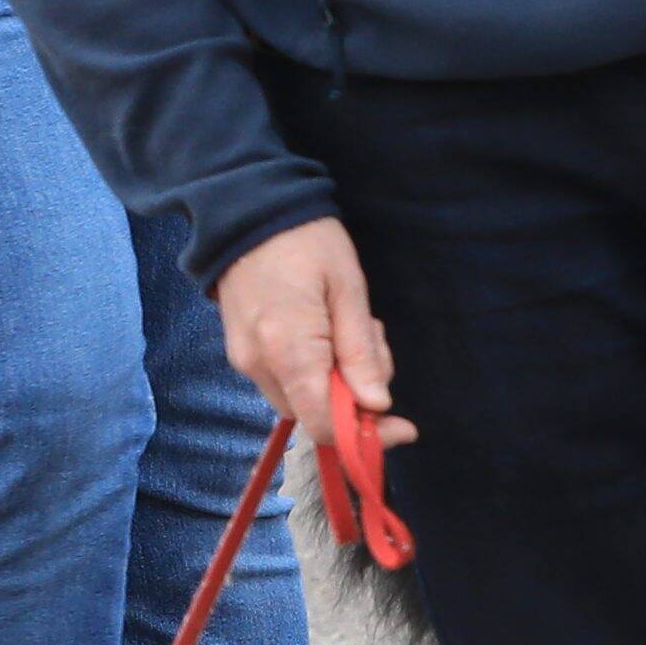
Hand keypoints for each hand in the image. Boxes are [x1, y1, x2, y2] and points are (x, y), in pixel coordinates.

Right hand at [213, 217, 406, 455]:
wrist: (247, 209)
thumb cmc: (307, 241)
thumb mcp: (348, 289)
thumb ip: (361, 352)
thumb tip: (377, 405)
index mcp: (288, 350)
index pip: (324, 423)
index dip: (366, 436)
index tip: (403, 425)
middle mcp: (259, 365)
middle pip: (315, 415)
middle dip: (355, 398)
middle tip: (374, 346)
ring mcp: (245, 361)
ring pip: (301, 399)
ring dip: (336, 382)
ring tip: (350, 327)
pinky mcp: (241, 352)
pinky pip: (285, 380)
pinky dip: (314, 370)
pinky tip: (326, 330)